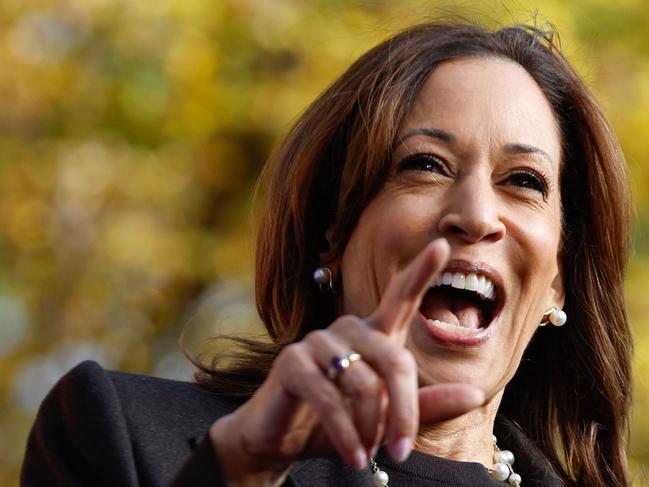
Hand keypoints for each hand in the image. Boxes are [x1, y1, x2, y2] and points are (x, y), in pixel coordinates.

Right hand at [209, 239, 484, 484]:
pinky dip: (346, 433)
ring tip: (371, 454)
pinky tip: (354, 457)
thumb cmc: (336, 424)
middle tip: (401, 451)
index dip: (420, 272)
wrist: (281, 441)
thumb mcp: (384, 419)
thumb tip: (475, 394)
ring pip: (363, 382)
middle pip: (395, 360)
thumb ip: (424, 406)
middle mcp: (347, 330)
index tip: (442, 245)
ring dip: (371, 428)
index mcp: (372, 336)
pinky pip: (330, 398)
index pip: (399, 297)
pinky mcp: (292, 363)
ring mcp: (317, 343)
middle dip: (404, 411)